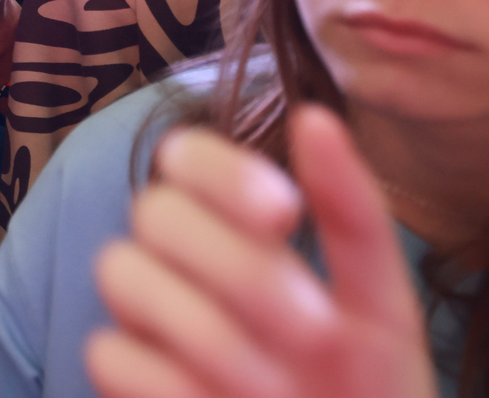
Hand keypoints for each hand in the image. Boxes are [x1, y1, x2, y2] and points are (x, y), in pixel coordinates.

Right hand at [87, 107, 438, 397]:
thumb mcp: (379, 302)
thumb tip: (316, 117)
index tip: (285, 212)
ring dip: (203, 327)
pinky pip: (108, 353)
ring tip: (276, 386)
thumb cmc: (364, 384)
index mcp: (230, 227)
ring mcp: (144, 319)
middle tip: (315, 327)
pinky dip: (169, 381)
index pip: (185, 155)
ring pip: (119, 270)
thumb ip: (351, 214)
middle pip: (153, 211)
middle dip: (236, 266)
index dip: (221, 170)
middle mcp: (176, 261)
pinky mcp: (123, 379)